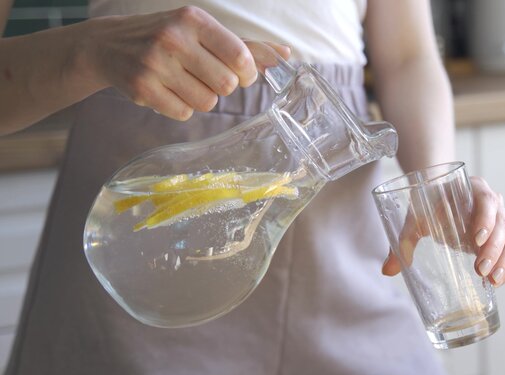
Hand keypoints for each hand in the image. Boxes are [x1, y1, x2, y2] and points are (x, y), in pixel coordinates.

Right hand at [82, 6, 289, 120]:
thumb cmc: (167, 37)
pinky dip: (180, 108)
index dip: (246, 74)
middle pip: (226, 85)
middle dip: (221, 87)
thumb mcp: (203, 32)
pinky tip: (166, 91)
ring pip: (206, 103)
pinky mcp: (143, 88)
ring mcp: (156, 64)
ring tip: (183, 82)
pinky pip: (183, 114)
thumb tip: (284, 56)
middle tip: (204, 77)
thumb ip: (245, 46)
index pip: (241, 58)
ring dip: (201, 98)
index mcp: (194, 19)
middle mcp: (174, 38)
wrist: (108, 45)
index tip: (237, 73)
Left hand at [382, 176, 504, 286]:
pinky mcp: (503, 237)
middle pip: (502, 223)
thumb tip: (388, 271)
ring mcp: (500, 220)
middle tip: (481, 268)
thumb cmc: (428, 206)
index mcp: (473, 188)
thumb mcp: (416, 219)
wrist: (437, 198)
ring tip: (492, 280)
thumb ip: (404, 240)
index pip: (487, 200)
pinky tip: (498, 281)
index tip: (475, 239)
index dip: (485, 219)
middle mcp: (492, 202)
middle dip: (494, 248)